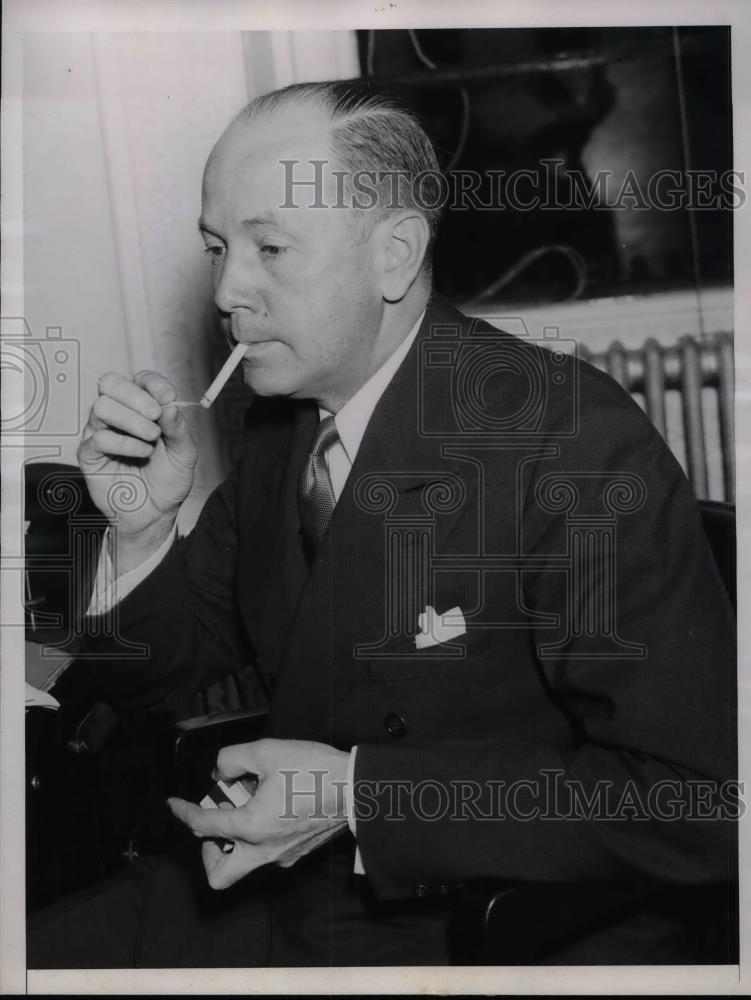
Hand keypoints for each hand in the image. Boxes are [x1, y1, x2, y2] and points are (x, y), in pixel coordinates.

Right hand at [78, 370, 197, 547]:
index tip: (168, 398)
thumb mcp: (185, 453)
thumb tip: (169, 405)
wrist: (156, 513)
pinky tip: (142, 453)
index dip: (153, 384)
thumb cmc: (168, 481)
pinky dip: (124, 443)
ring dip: (130, 420)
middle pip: (111, 384)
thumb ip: (178, 427)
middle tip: (155, 415)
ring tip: (151, 438)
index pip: (140, 380)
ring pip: (101, 407)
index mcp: (142, 408)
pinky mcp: (90, 454)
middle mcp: (118, 415)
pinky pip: (97, 438)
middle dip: (135, 396)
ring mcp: (100, 432)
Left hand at [167, 738, 350, 889]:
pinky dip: (259, 834)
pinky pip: (268, 852)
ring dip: (235, 839)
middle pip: (219, 872)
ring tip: (247, 804)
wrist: (358, 788)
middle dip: (208, 851)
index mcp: (251, 827)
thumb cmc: (315, 771)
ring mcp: (283, 855)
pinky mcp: (299, 851)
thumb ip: (232, 758)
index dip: (184, 812)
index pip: (203, 826)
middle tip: (216, 822)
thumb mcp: (267, 751)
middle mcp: (263, 850)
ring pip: (245, 863)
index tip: (175, 804)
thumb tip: (220, 771)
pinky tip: (271, 806)